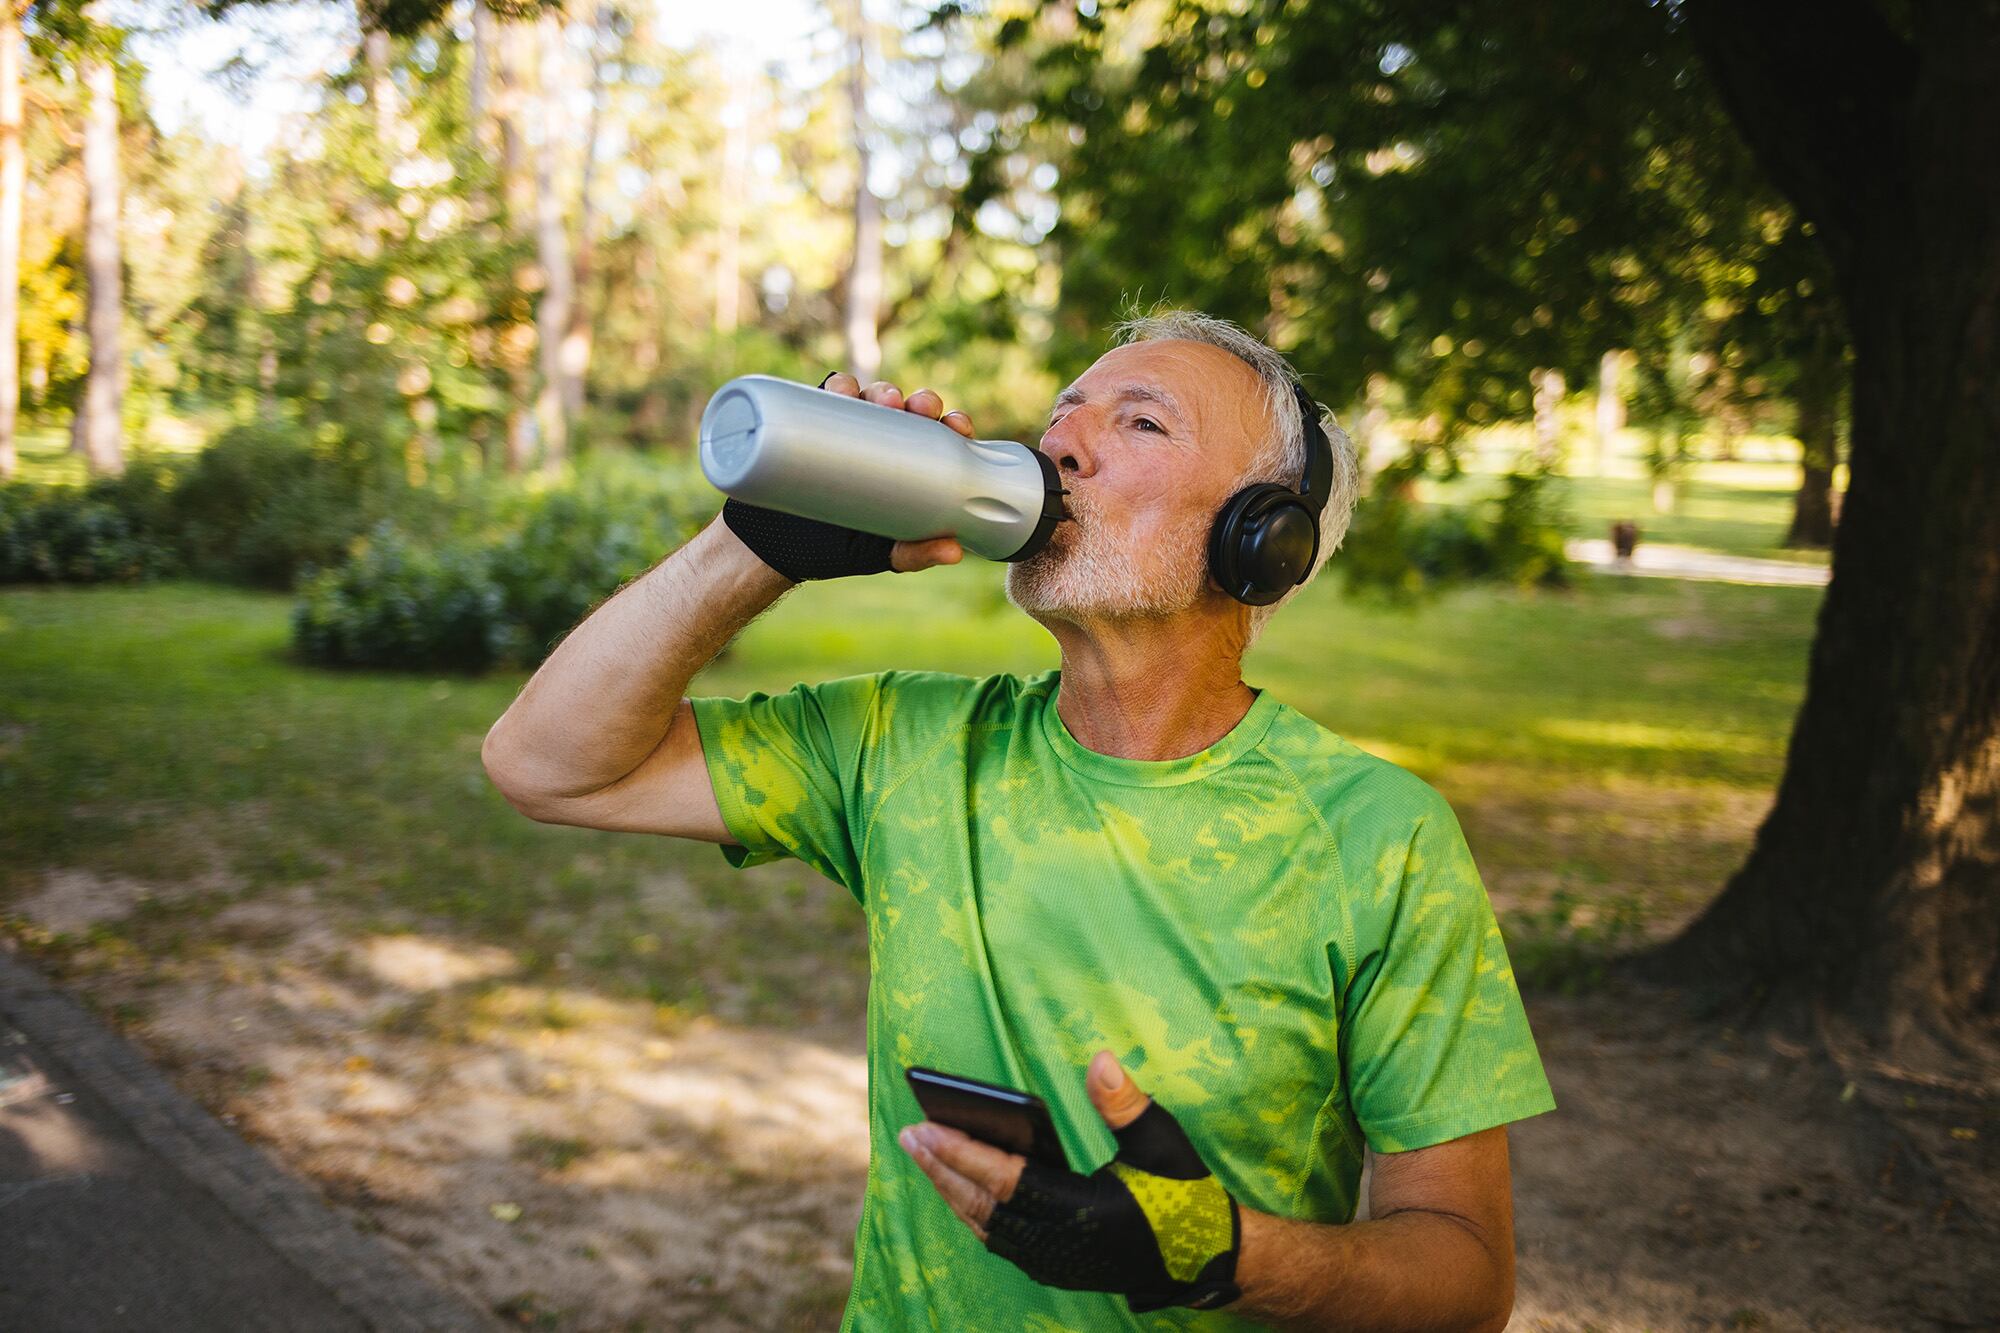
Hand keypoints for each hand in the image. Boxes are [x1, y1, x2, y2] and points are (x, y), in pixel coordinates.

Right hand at [718, 371, 966, 580]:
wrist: (774, 546)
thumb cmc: (838, 547)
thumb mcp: (880, 554)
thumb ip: (914, 554)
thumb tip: (954, 553)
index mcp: (908, 465)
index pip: (940, 437)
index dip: (953, 424)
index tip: (957, 425)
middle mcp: (882, 440)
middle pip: (910, 410)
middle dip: (919, 402)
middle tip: (917, 408)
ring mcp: (847, 428)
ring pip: (872, 396)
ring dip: (881, 389)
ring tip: (884, 400)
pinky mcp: (812, 421)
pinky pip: (828, 395)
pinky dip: (838, 386)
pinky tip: (842, 389)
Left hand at [898, 1050, 1242, 1312]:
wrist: (1203, 1259)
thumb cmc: (1185, 1196)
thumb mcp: (1161, 1143)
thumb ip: (1125, 1104)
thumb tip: (1099, 1061)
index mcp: (1082, 1212)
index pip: (1006, 1181)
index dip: (963, 1153)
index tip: (926, 1128)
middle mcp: (1060, 1245)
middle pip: (983, 1206)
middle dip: (942, 1169)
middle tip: (909, 1134)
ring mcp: (1055, 1262)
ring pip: (986, 1227)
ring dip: (951, 1190)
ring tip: (924, 1155)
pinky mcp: (1055, 1268)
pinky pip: (999, 1239)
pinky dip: (972, 1211)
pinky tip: (957, 1186)